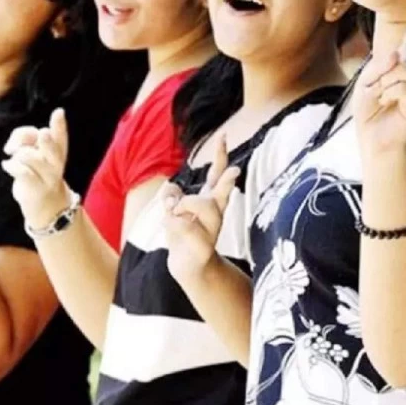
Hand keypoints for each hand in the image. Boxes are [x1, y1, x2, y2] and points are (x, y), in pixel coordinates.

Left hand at [2, 108, 71, 229]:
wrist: (49, 208)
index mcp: (58, 154)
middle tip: (40, 135)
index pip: (61, 137)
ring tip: (12, 157)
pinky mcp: (35, 188)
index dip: (60, 125)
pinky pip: (20, 171)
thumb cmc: (39, 176)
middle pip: (49, 144)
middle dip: (44, 138)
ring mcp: (47, 177)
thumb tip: (14, 144)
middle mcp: (56, 164)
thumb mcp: (39, 157)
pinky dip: (10, 165)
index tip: (58, 111)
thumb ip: (30, 143)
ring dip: (17, 154)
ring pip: (29, 155)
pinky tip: (6, 164)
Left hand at [163, 134, 239, 284]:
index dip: (220, 155)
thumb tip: (171, 186)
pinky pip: (184, 226)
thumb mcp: (173, 212)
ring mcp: (211, 230)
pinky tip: (169, 225)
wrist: (189, 268)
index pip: (217, 174)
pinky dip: (172, 222)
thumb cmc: (183, 236)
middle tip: (236, 171)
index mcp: (209, 200)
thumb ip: (172, 197)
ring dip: (186, 203)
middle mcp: (215, 213)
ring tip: (175, 209)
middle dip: (228, 180)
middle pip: (224, 192)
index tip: (223, 136)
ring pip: (205, 206)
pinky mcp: (204, 247)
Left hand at [353, 0, 405, 152]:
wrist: (373, 138)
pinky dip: (386, 94)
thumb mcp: (368, 79)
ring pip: (400, 69)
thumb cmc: (371, 108)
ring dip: (382, 82)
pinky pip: (399, 87)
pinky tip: (388, 105)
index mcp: (405, 61)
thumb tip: (400, 56)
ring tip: (381, 97)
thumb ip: (381, 65)